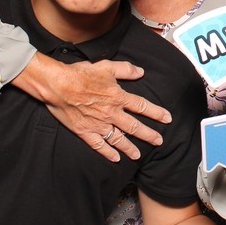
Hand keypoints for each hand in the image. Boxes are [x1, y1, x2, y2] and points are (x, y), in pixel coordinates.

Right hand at [12, 53, 171, 161]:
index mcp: (118, 97)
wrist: (58, 85)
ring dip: (130, 148)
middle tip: (159, 141)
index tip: (167, 119)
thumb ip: (125, 70)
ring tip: (138, 155)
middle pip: (134, 127)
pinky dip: (108, 153)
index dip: (156, 113)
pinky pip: (99, 145)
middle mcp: (111, 113)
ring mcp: (98, 125)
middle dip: (149, 135)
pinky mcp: (85, 132)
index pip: (142, 106)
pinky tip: (115, 158)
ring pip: (119, 140)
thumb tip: (141, 72)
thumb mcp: (106, 66)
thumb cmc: (81, 74)